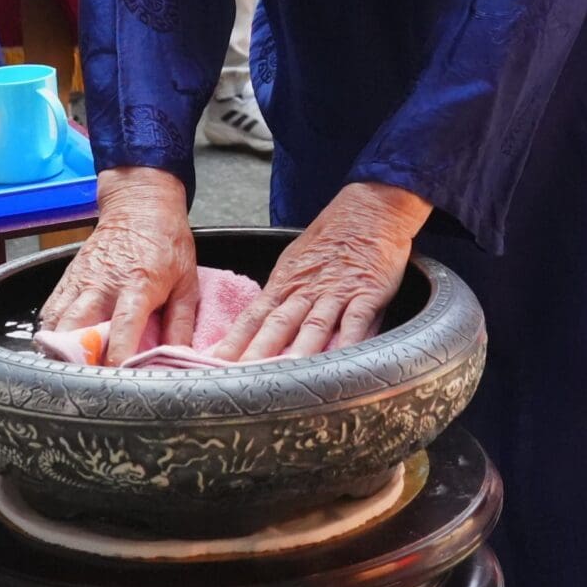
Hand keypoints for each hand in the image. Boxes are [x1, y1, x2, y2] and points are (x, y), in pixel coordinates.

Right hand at [39, 169, 199, 364]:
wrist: (140, 204)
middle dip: (79, 360)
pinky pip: (50, 311)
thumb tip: (180, 358)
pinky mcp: (68, 278)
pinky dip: (51, 333)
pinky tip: (59, 349)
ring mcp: (81, 280)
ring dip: (60, 350)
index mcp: (138, 285)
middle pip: (78, 329)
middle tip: (87, 385)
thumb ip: (181, 323)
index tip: (117, 381)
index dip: (118, 358)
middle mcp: (103, 284)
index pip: (123, 329)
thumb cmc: (167, 242)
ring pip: (57, 323)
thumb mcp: (186, 282)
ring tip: (69, 373)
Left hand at [212, 183, 432, 359]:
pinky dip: (349, 342)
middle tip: (239, 378)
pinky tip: (342, 362)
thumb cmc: (334, 234)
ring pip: (314, 325)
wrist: (371, 207)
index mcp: (286, 281)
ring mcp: (338, 291)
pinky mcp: (368, 292)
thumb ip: (284, 294)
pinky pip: (357, 321)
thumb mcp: (298, 260)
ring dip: (298, 352)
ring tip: (285, 379)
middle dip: (257, 354)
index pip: (253, 316)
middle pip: (277, 325)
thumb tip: (261, 327)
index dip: (234, 341)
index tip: (214, 363)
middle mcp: (307, 288)